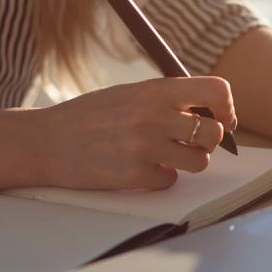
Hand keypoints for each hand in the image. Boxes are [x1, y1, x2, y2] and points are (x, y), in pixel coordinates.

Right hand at [21, 77, 234, 189]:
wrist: (46, 141)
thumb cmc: (89, 117)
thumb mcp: (129, 94)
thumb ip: (166, 99)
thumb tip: (209, 112)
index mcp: (156, 90)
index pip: (216, 91)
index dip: (226, 109)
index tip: (221, 120)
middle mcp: (154, 115)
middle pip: (214, 133)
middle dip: (207, 142)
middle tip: (190, 144)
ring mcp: (145, 146)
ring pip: (200, 161)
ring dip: (187, 163)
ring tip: (165, 157)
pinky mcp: (135, 174)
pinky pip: (170, 181)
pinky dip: (159, 179)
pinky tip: (139, 169)